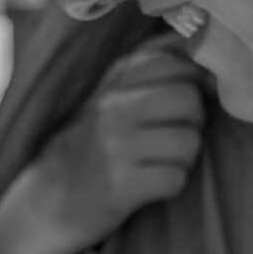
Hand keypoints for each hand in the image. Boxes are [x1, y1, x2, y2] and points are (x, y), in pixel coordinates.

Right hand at [0, 36, 206, 253]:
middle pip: (189, 99)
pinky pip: (176, 179)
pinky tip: (149, 185)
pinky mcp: (121, 186)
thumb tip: (206, 54)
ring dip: (183, 158)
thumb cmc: (91, 143)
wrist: (46, 199)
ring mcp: (114, 146)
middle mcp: (111, 107)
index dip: (196, 79)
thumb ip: (151, 66)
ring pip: (189, 141)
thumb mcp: (111, 94)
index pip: (175, 58)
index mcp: (112, 79)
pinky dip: (170, 185)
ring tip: (158, 161)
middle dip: (193, 122)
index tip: (189, 96)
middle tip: (171, 135)